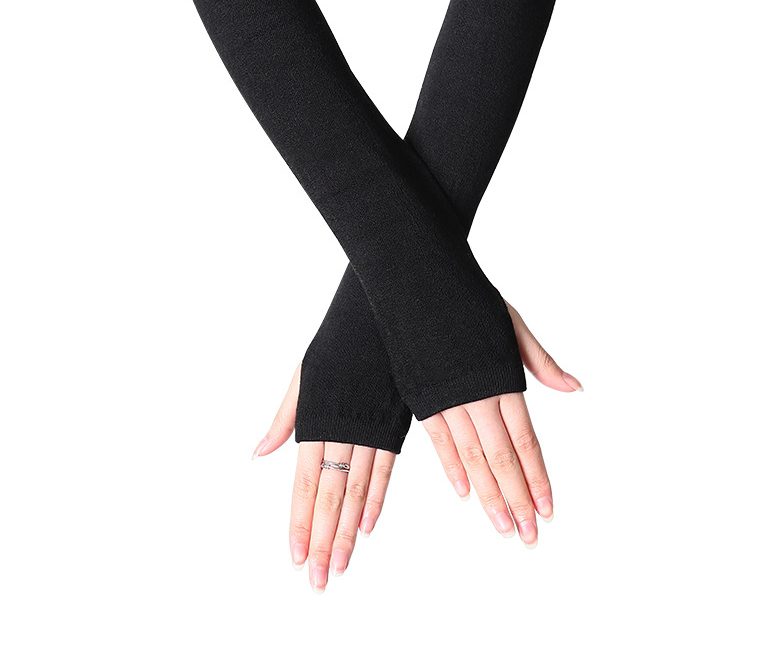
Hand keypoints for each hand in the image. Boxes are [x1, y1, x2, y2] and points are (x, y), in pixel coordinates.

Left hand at [252, 364, 395, 593]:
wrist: (379, 317)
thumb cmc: (338, 345)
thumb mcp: (302, 377)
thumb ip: (284, 419)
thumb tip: (259, 453)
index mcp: (317, 423)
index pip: (305, 484)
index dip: (300, 522)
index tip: (296, 556)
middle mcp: (343, 433)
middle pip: (332, 496)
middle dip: (323, 540)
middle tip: (318, 579)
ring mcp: (370, 431)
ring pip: (359, 490)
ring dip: (348, 531)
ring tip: (340, 564)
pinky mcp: (393, 426)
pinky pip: (385, 470)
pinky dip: (376, 499)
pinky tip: (367, 526)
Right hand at [421, 302, 582, 548]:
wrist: (418, 280)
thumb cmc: (468, 299)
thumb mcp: (512, 325)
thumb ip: (541, 362)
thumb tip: (574, 388)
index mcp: (502, 381)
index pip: (525, 442)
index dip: (537, 478)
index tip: (548, 508)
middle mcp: (476, 396)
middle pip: (501, 458)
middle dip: (516, 499)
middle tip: (528, 535)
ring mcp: (446, 398)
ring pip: (470, 457)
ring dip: (488, 495)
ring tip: (502, 525)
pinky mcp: (421, 395)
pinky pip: (437, 440)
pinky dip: (451, 468)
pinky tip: (464, 493)